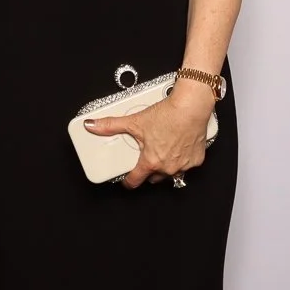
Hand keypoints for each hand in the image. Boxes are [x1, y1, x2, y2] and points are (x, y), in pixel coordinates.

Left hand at [82, 80, 215, 188]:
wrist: (191, 107)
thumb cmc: (167, 115)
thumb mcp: (134, 121)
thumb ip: (111, 125)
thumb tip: (93, 125)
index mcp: (151, 162)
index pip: (135, 180)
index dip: (128, 181)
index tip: (127, 181)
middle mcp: (167, 168)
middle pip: (154, 177)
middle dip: (149, 169)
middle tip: (146, 157)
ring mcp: (183, 165)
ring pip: (171, 173)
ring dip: (166, 165)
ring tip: (163, 149)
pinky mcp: (196, 160)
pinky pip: (187, 165)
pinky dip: (182, 159)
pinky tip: (179, 146)